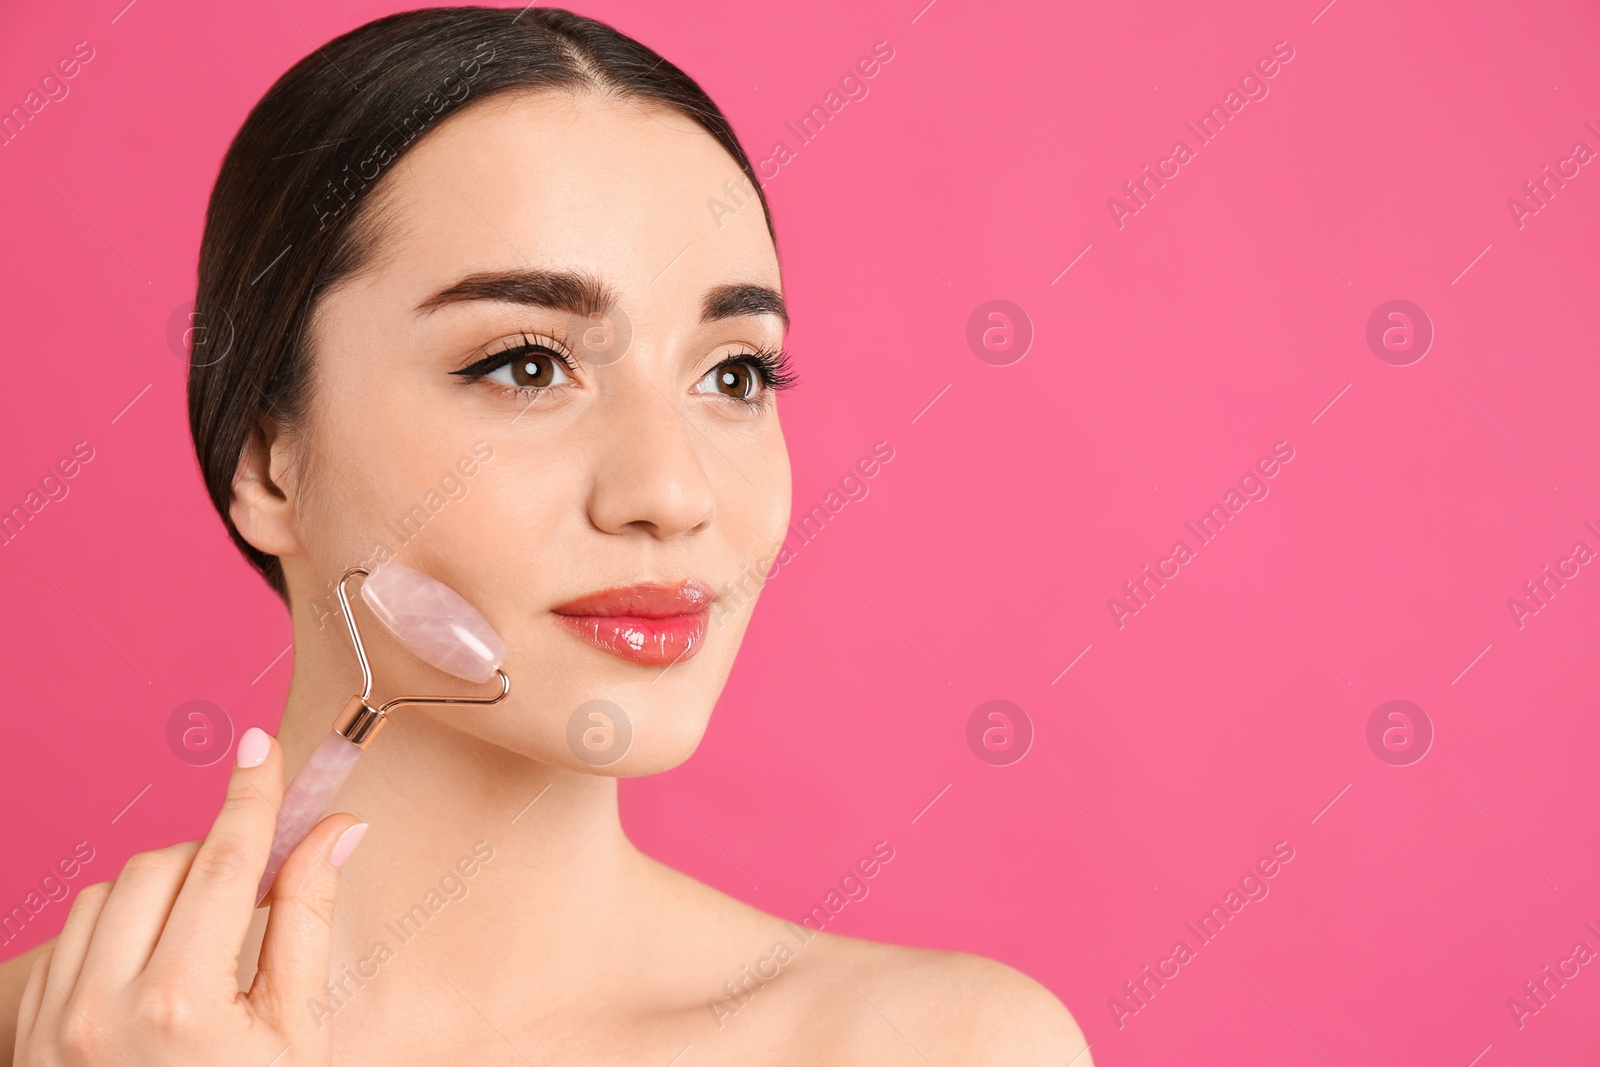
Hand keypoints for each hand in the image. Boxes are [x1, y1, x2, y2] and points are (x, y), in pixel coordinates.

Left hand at [12, 728, 365, 1065]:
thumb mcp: (298, 1033)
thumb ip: (308, 921)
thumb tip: (337, 832)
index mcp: (182, 1005)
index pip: (224, 863)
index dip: (251, 797)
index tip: (263, 747)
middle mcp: (101, 1009)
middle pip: (162, 866)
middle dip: (213, 861)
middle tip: (254, 892)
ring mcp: (52, 1025)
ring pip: (106, 894)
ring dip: (160, 894)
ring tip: (201, 943)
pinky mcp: (26, 1037)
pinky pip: (66, 938)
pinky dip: (113, 932)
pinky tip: (150, 971)